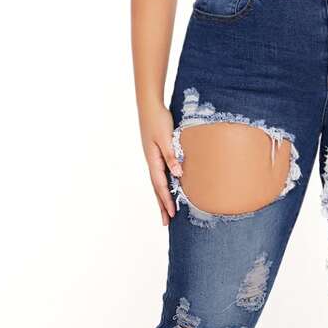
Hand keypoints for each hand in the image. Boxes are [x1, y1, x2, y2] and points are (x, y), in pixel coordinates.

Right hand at [140, 104, 182, 225]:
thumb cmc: (158, 120)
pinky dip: (163, 184)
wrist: (149, 105)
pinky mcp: (156, 153)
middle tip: (166, 222)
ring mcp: (153, 158)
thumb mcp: (166, 138)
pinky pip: (160, 173)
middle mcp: (152, 161)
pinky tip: (168, 187)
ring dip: (162, 197)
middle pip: (156, 188)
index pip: (160, 185)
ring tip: (166, 211)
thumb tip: (178, 174)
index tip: (172, 214)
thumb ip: (171, 156)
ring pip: (157, 182)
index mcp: (153, 160)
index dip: (166, 200)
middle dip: (162, 205)